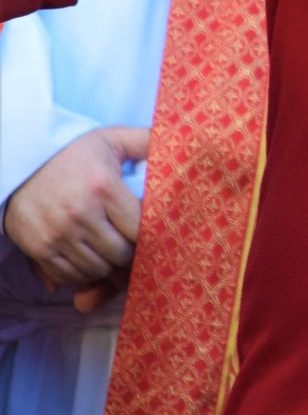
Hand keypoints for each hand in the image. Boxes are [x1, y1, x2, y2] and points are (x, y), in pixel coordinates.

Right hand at [3, 125, 148, 295]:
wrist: (20, 163)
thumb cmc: (73, 153)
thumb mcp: (111, 138)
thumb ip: (146, 141)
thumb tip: (180, 142)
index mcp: (103, 187)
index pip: (139, 230)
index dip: (146, 234)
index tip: (143, 228)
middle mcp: (81, 213)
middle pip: (120, 254)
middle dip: (127, 250)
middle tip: (124, 239)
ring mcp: (58, 233)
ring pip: (97, 269)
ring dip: (106, 264)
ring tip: (105, 246)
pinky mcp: (39, 248)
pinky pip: (70, 276)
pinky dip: (81, 272)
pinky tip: (85, 255)